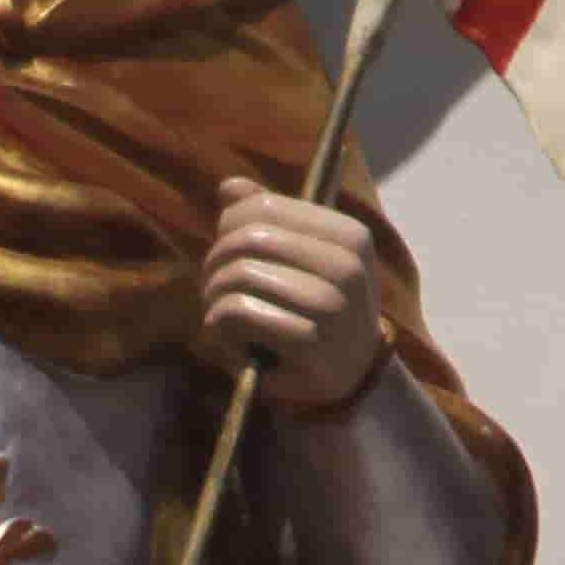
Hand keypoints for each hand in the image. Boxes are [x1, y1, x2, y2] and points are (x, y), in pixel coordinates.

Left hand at [197, 178, 385, 413]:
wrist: (351, 377)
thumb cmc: (316, 313)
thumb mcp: (300, 261)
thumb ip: (268, 220)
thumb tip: (228, 187)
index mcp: (349, 235)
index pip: (264, 207)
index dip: (228, 227)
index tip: (227, 255)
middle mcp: (348, 266)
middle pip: (248, 239)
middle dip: (216, 264)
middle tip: (213, 289)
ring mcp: (333, 306)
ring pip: (240, 274)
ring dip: (213, 296)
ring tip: (219, 313)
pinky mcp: (311, 343)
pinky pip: (238, 312)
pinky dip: (218, 323)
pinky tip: (226, 335)